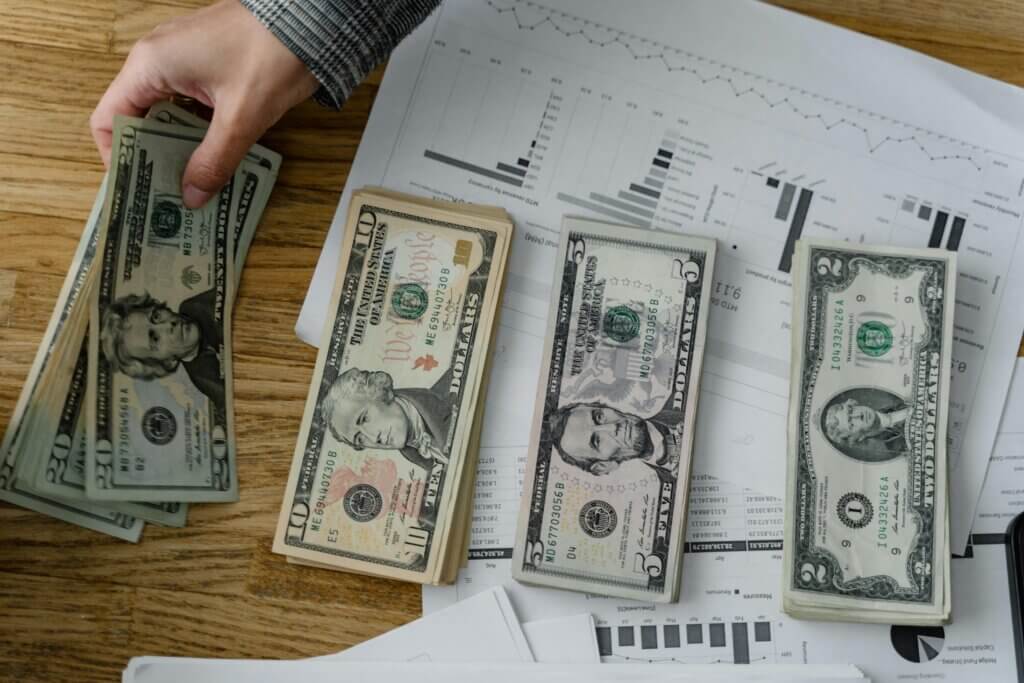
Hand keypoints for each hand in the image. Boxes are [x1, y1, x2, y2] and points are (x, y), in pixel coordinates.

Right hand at [90, 0, 317, 207]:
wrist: (310, 19)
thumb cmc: (271, 54)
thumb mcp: (241, 119)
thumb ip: (213, 160)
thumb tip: (191, 197)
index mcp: (150, 65)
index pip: (109, 118)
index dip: (118, 157)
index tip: (137, 188)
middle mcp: (158, 57)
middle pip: (137, 117)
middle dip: (151, 157)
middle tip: (166, 195)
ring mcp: (183, 56)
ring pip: (165, 112)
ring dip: (176, 146)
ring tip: (190, 184)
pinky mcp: (207, 61)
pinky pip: (188, 102)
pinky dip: (195, 130)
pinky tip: (212, 156)